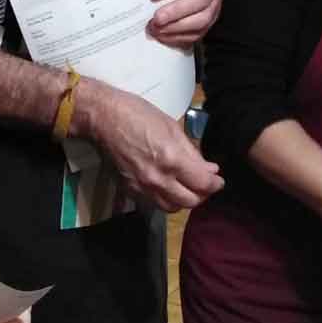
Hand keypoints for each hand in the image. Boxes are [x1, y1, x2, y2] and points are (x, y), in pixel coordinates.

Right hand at [76, 80, 222, 211]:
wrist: (103, 118)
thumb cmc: (138, 114)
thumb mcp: (172, 128)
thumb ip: (192, 152)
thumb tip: (209, 169)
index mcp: (172, 160)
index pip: (203, 184)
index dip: (215, 184)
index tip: (218, 180)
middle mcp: (158, 179)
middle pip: (190, 201)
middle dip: (202, 194)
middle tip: (204, 184)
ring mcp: (142, 187)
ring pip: (172, 207)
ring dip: (183, 200)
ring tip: (187, 187)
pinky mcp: (130, 190)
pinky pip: (153, 203)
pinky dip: (165, 199)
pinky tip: (167, 187)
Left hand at [146, 0, 224, 48]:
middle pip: (200, 0)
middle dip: (176, 11)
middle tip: (156, 19)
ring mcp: (216, 3)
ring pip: (202, 19)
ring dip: (177, 27)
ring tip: (157, 29)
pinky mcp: (211, 19)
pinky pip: (198, 32)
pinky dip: (179, 36)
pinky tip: (163, 35)